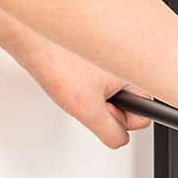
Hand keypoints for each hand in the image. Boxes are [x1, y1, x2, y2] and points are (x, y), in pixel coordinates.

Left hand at [13, 37, 149, 147]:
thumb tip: (119, 138)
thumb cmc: (59, 62)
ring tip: (77, 84)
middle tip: (87, 97)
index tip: (105, 110)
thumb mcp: (87, 110)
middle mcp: (131, 66)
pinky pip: (102, 84)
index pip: (143, 116)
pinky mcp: (102, 58)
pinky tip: (74, 78)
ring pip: (114, 95)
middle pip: (131, 106)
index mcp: (137, 75)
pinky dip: (88, 85)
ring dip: (97, 97)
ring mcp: (116, 62)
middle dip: (110, 108)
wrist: (34, 39)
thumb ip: (111, 132)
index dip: (120, 119)